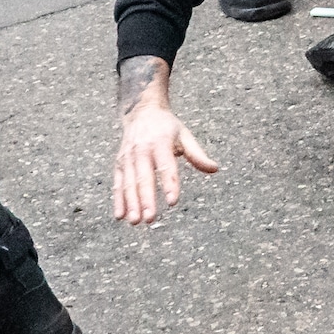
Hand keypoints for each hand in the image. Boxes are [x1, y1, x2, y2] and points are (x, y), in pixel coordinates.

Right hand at [112, 58, 219, 226]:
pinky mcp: (119, 163)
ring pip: (128, 184)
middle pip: (144, 178)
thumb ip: (197, 154)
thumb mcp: (185, 135)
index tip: (173, 201)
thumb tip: (215, 169)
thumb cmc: (167, 127)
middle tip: (150, 218)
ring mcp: (128, 158)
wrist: (141, 111)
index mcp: (160, 143)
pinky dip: (117, 200)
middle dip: (146, 199)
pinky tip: (120, 215)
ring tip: (134, 221)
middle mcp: (141, 151)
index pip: (166, 167)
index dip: (170, 184)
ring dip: (131, 204)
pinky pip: (118, 183)